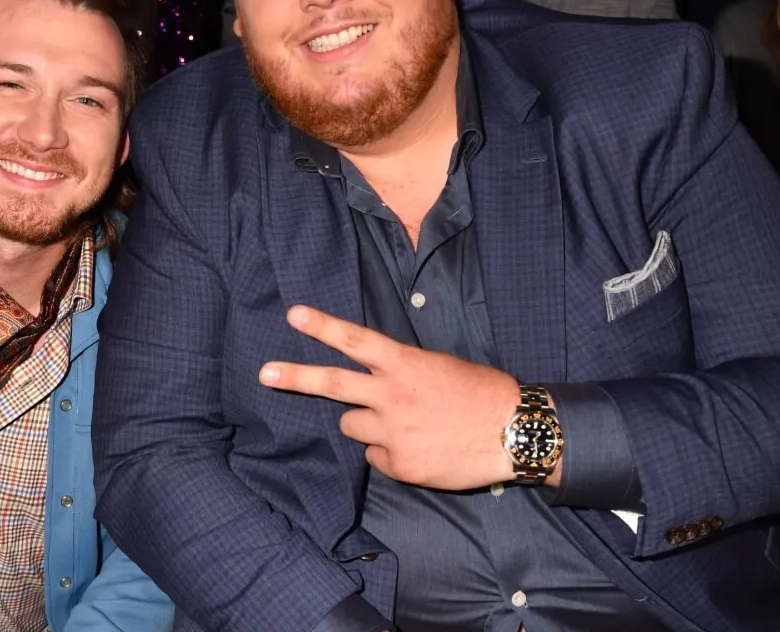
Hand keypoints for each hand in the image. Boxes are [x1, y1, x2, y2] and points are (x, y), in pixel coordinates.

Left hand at [259, 306, 521, 490]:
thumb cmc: (480, 393)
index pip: (356, 340)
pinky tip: (420, 449)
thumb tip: (375, 386)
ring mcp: (393, 432)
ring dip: (367, 425)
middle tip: (266, 372)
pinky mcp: (399, 464)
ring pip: (352, 426)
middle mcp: (392, 396)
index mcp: (405, 365)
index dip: (323, 327)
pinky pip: (376, 457)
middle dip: (296, 376)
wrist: (513, 432)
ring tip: (405, 425)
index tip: (294, 314)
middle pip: (333, 384)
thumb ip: (401, 373)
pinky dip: (391, 454)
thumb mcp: (439, 368)